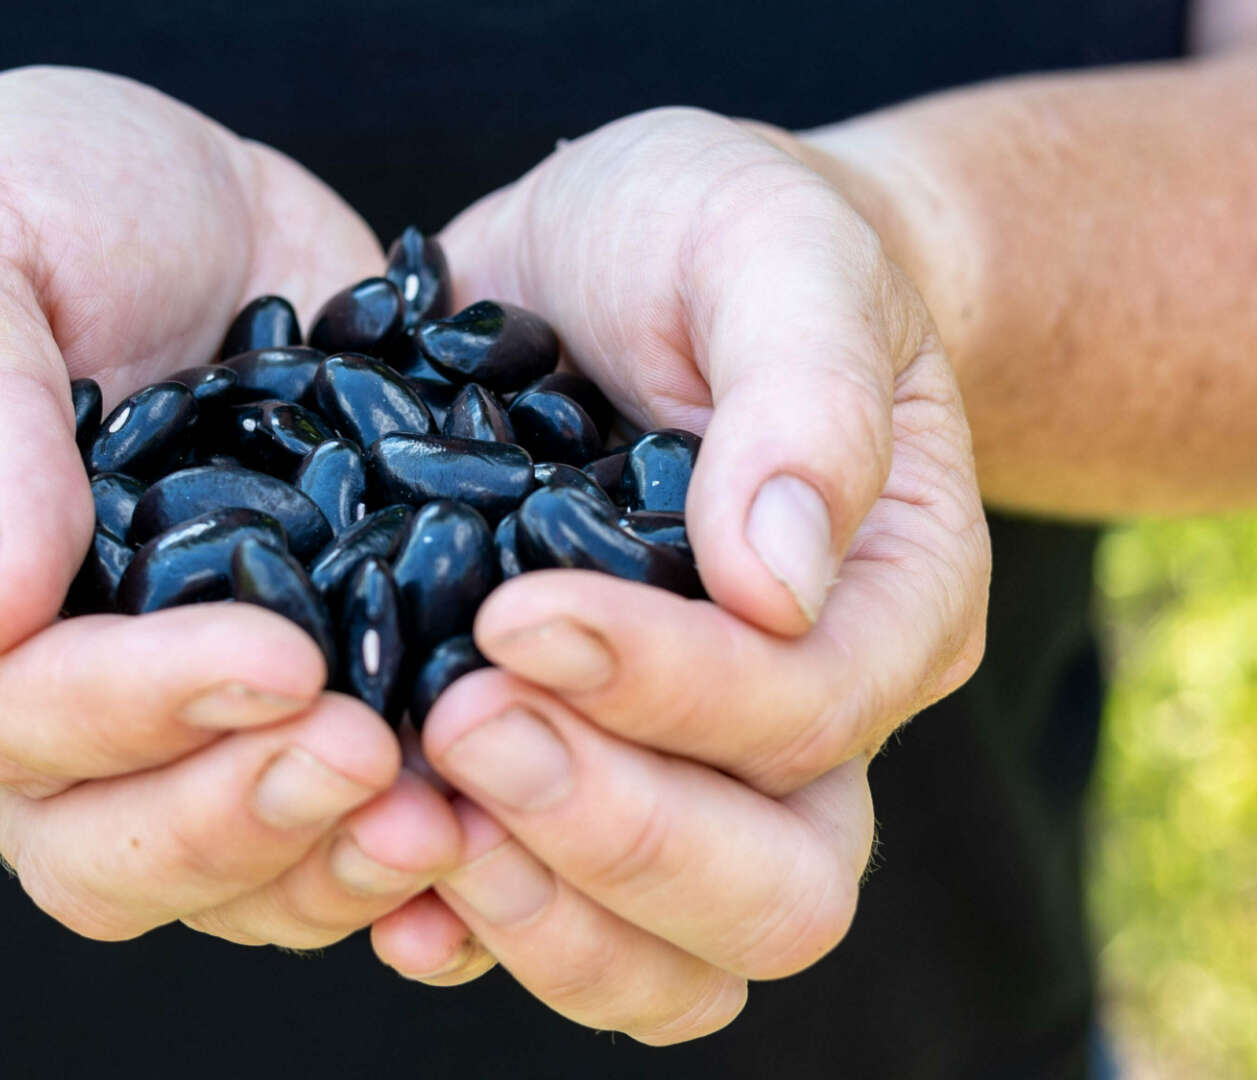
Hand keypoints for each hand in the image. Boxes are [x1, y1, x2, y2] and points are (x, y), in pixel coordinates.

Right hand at [0, 68, 458, 948]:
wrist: (176, 207)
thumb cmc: (33, 204)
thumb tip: (0, 603)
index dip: (123, 714)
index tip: (276, 654)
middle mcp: (43, 697)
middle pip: (98, 850)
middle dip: (236, 821)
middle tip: (372, 756)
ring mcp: (178, 717)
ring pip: (225, 879)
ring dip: (332, 863)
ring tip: (449, 809)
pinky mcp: (298, 703)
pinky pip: (331, 833)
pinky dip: (407, 850)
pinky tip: (495, 817)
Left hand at [369, 108, 989, 1040]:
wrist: (632, 259)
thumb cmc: (721, 235)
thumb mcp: (772, 247)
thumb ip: (802, 391)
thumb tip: (775, 584)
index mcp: (884, 605)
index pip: (808, 715)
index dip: (671, 690)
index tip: (522, 615)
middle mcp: (804, 727)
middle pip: (771, 897)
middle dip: (611, 831)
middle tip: (456, 722)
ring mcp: (687, 777)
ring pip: (669, 966)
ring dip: (534, 914)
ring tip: (404, 815)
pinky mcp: (571, 780)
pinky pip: (547, 928)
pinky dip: (463, 924)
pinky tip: (371, 860)